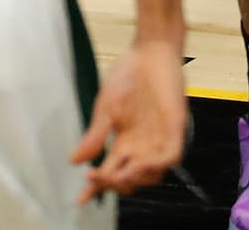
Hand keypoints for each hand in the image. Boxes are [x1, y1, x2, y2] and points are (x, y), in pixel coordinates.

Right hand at [70, 37, 187, 201]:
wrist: (150, 49)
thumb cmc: (128, 74)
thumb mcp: (106, 108)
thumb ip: (94, 135)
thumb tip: (73, 161)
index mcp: (124, 142)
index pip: (109, 171)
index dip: (95, 187)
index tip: (79, 199)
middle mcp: (142, 145)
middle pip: (129, 179)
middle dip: (113, 184)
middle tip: (99, 177)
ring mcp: (159, 137)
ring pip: (151, 175)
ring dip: (136, 179)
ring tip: (121, 173)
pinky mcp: (175, 127)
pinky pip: (170, 156)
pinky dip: (157, 164)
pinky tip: (141, 163)